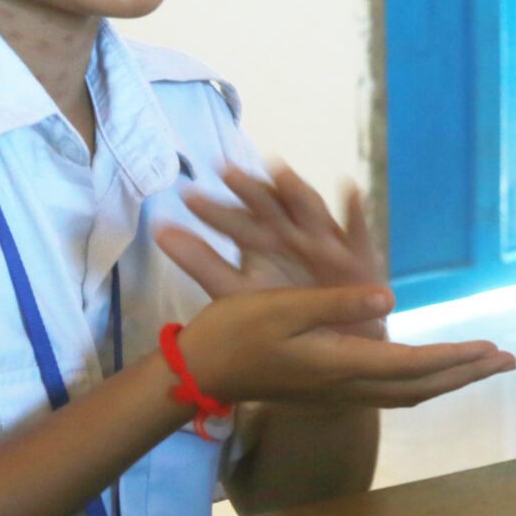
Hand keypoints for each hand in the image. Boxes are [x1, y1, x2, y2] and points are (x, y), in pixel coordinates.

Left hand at [169, 167, 387, 341]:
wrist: (332, 344)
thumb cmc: (281, 312)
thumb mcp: (236, 290)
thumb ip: (201, 261)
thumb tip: (157, 230)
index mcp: (263, 242)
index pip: (237, 220)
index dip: (214, 209)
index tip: (186, 195)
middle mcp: (293, 235)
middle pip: (270, 207)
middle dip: (250, 190)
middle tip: (226, 171)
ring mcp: (326, 243)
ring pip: (311, 211)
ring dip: (296, 190)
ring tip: (278, 170)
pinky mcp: (359, 256)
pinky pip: (358, 231)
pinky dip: (355, 210)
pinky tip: (350, 189)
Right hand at [173, 285, 515, 408]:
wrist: (198, 370)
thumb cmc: (234, 331)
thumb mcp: (283, 308)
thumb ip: (336, 304)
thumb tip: (389, 298)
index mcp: (340, 364)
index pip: (414, 365)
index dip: (457, 357)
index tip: (494, 349)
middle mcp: (347, 385)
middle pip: (422, 386)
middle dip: (468, 373)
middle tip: (509, 361)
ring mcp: (338, 392)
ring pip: (408, 393)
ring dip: (449, 380)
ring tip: (482, 366)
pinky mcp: (330, 390)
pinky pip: (390, 392)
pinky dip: (421, 382)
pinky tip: (430, 373)